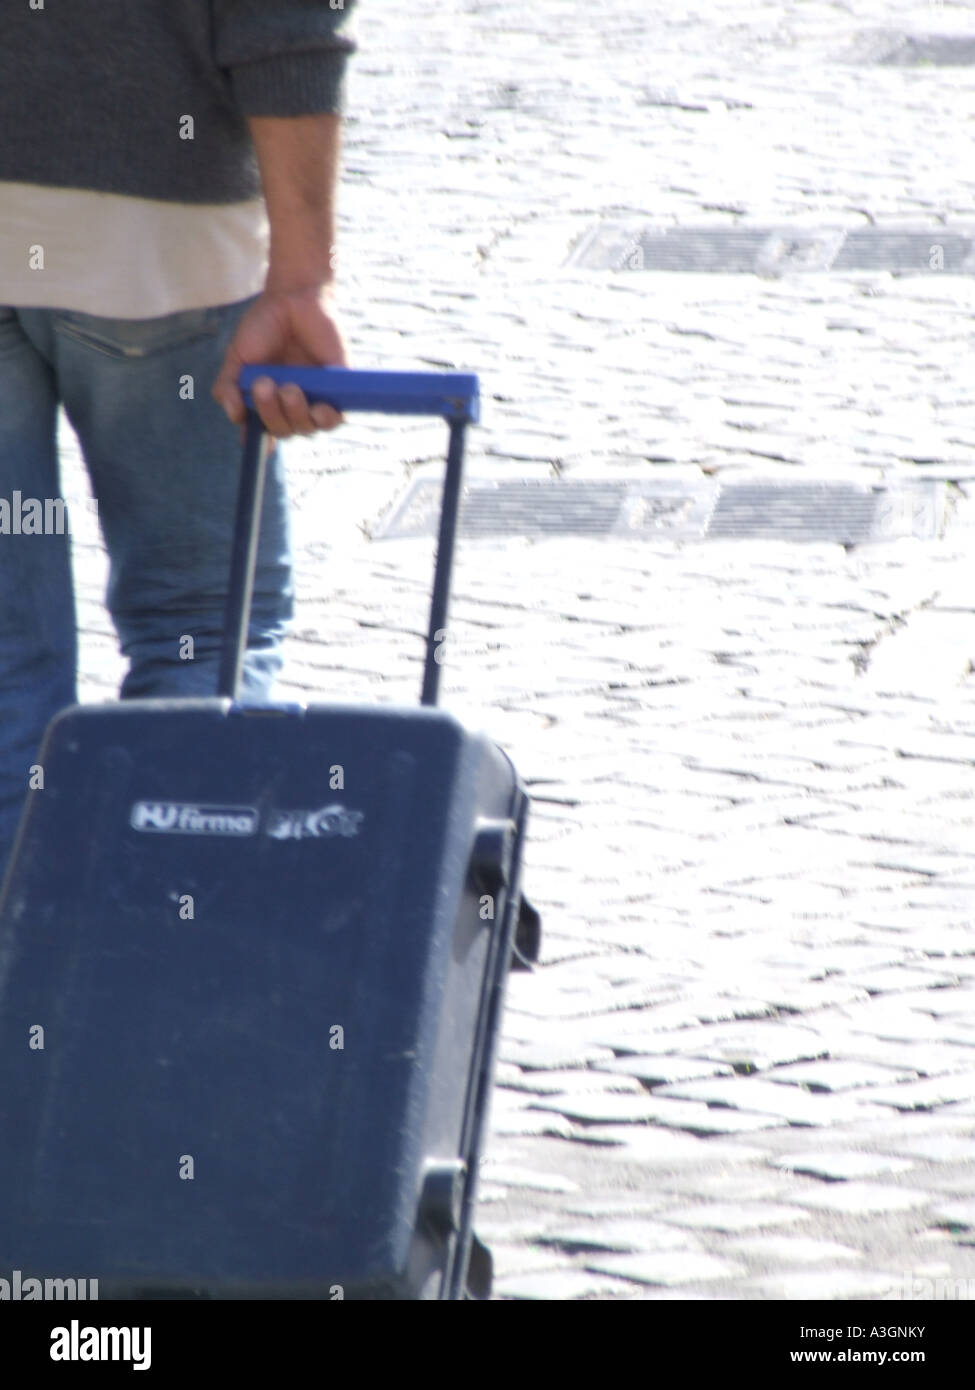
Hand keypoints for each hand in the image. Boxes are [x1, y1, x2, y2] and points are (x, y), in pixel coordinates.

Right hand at [212, 284, 348, 437]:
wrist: (293, 296)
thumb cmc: (263, 326)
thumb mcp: (237, 357)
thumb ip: (228, 387)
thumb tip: (234, 416)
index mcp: (268, 401)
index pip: (264, 432)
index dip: (258, 441)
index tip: (251, 435)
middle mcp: (292, 404)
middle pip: (285, 431)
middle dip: (272, 414)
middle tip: (265, 385)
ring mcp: (315, 398)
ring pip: (307, 428)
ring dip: (295, 414)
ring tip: (290, 387)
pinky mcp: (339, 389)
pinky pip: (335, 418)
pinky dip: (326, 418)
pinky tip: (320, 407)